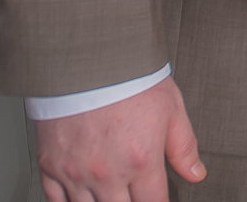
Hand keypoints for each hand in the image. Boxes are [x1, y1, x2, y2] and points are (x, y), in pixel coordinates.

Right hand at [34, 77, 204, 201]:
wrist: (87, 59)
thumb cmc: (129, 78)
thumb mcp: (171, 108)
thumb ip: (183, 146)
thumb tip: (195, 173)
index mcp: (141, 160)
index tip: (157, 200)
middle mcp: (107, 172)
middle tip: (133, 194)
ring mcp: (75, 172)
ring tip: (110, 194)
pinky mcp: (50, 166)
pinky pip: (56, 201)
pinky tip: (81, 198)